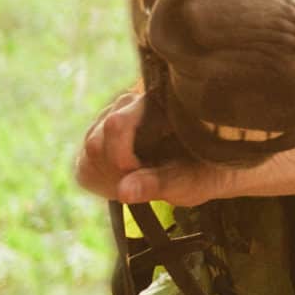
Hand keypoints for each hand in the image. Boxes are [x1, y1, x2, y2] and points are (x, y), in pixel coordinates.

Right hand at [75, 91, 242, 208]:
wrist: (209, 169)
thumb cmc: (207, 171)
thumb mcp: (190, 181)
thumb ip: (158, 183)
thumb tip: (124, 192)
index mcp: (159, 103)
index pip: (117, 124)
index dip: (121, 159)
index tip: (138, 177)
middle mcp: (131, 103)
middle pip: (97, 141)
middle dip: (116, 173)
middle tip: (143, 185)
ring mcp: (112, 117)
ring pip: (89, 152)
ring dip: (110, 178)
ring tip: (142, 181)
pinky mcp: (100, 135)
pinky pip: (85, 164)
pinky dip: (103, 180)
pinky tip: (129, 180)